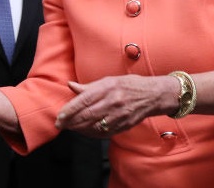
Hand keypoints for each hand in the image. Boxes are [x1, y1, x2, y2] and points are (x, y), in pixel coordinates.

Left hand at [55, 74, 174, 136]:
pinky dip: (92, 133)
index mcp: (107, 88)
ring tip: (70, 127)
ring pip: (94, 126)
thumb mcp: (108, 80)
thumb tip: (70, 86)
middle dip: (71, 122)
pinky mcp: (124, 125)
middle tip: (60, 125)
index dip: (69, 111)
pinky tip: (84, 131)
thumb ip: (88, 87)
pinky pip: (104, 133)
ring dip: (79, 129)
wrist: (154, 95)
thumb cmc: (129, 85)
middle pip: (87, 115)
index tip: (59, 117)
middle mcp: (113, 102)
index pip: (83, 101)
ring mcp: (120, 115)